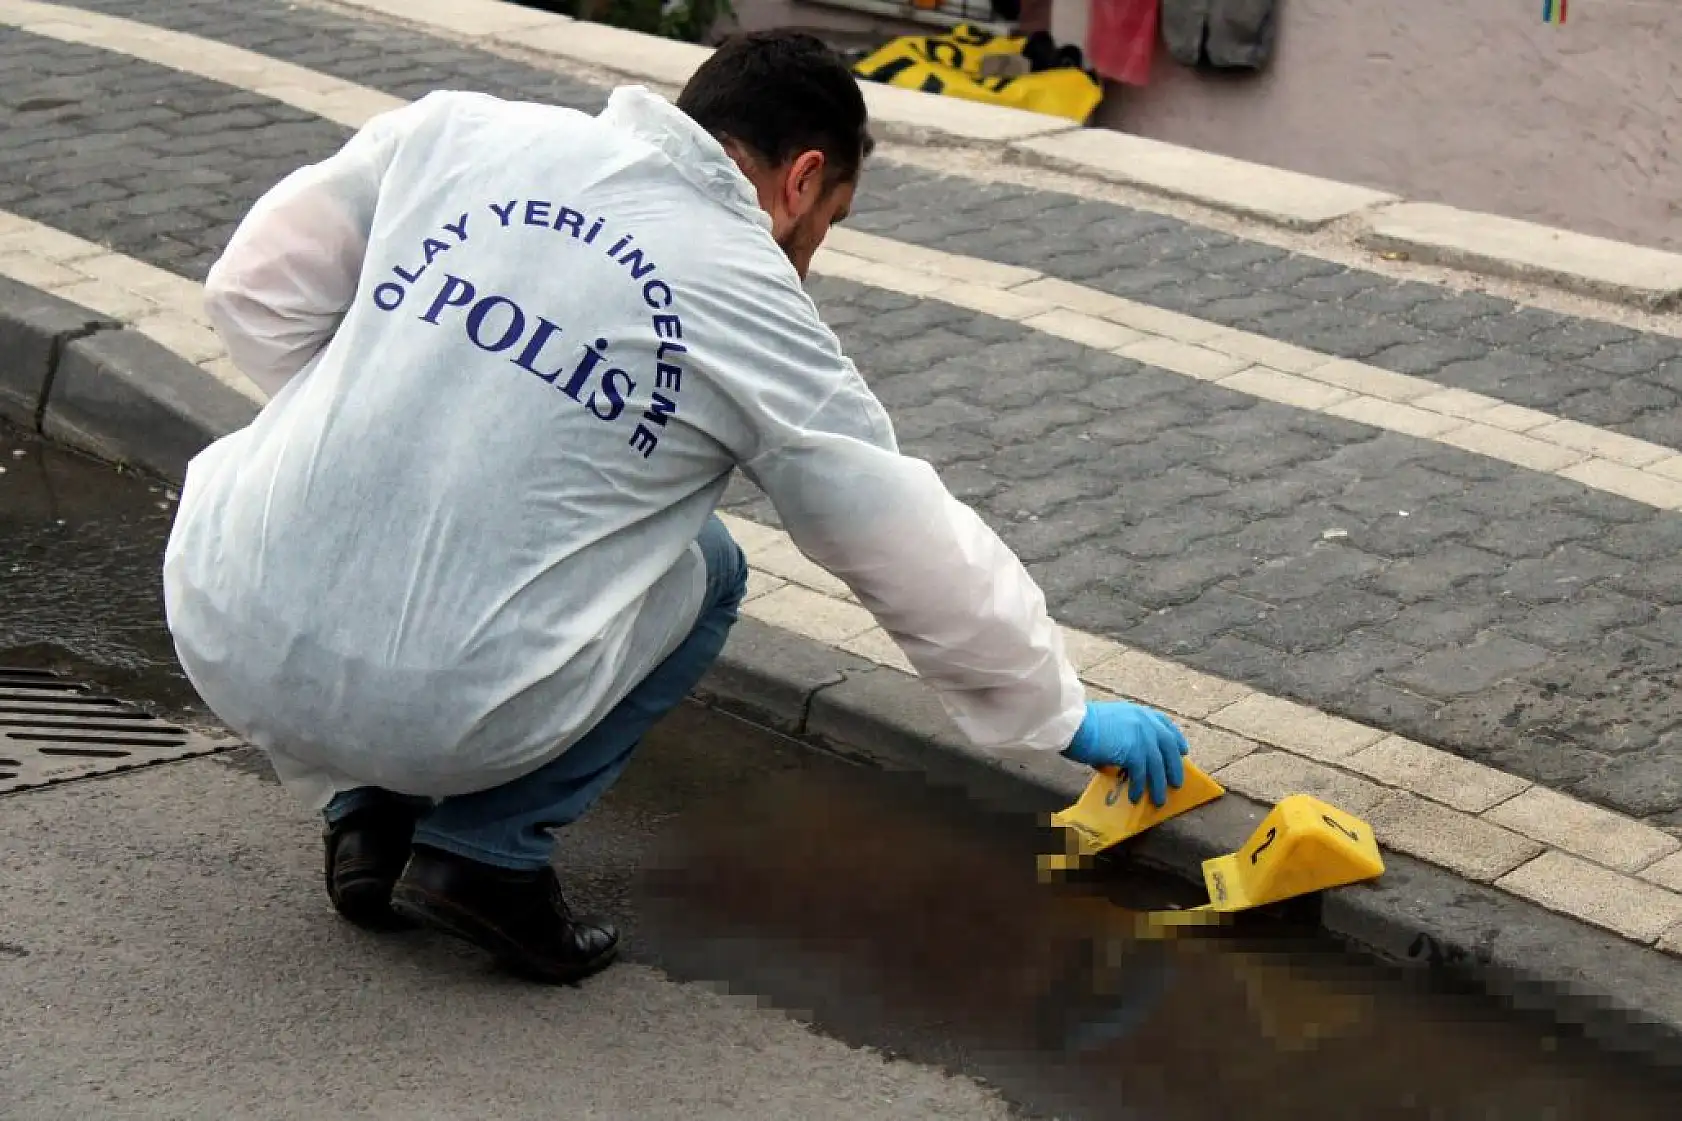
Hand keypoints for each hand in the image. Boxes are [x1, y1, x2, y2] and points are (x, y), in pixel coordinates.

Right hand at [1062, 700, 1188, 806]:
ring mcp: (1142, 736)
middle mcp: (1145, 722)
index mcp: (1138, 712)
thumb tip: (1122, 759)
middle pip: (1168, 746)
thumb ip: (1122, 735)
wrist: (1073, 724)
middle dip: (1174, 766)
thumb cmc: (1082, 723)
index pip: (1165, 724)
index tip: (1182, 750)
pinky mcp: (1134, 751)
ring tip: (1159, 800)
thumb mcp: (1109, 722)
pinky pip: (1141, 774)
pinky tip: (1134, 797)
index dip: (1176, 738)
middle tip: (1176, 782)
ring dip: (1158, 785)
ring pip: (1157, 765)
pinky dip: (1139, 787)